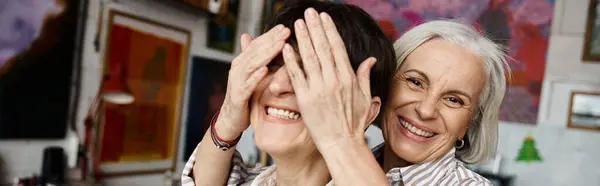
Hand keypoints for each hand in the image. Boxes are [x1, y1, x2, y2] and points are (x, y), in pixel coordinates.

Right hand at [215, 25, 290, 139]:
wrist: (231, 119)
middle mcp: (238, 68)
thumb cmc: (243, 95)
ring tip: (280, 45)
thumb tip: (251, 37)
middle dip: (271, 40)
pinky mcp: (238, 96)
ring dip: (266, 54)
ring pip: (252, 64)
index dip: (270, 35)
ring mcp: (236, 82)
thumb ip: (254, 58)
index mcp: (242, 62)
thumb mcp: (250, 75)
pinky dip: (256, 77)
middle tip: (285, 31)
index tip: (284, 28)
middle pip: (255, 51)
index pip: (257, 44)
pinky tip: (265, 70)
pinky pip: (248, 85)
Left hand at [282, 9, 380, 147]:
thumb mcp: (364, 97)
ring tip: (297, 23)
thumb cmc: (353, 123)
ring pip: (309, 58)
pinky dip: (291, 60)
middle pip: (322, 47)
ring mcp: (318, 89)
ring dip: (302, 38)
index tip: (324, 17)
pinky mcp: (305, 99)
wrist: (342, 143)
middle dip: (315, 27)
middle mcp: (333, 80)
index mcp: (348, 77)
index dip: (329, 30)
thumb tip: (370, 60)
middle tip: (309, 12)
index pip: (337, 47)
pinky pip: (296, 76)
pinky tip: (286, 47)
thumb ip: (364, 76)